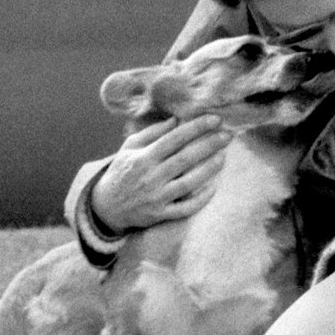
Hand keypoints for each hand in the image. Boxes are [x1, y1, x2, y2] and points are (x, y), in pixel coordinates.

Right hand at [91, 115, 231, 233]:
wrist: (106, 206)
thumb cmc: (122, 171)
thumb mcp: (129, 147)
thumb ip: (152, 132)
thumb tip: (176, 120)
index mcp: (143, 157)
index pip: (174, 139)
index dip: (196, 128)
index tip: (215, 119)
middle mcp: (150, 177)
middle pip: (185, 159)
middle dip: (209, 145)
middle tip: (228, 135)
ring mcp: (156, 197)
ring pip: (188, 183)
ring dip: (208, 170)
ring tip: (224, 157)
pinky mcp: (160, 214)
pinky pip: (185, 208)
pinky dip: (201, 198)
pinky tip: (214, 187)